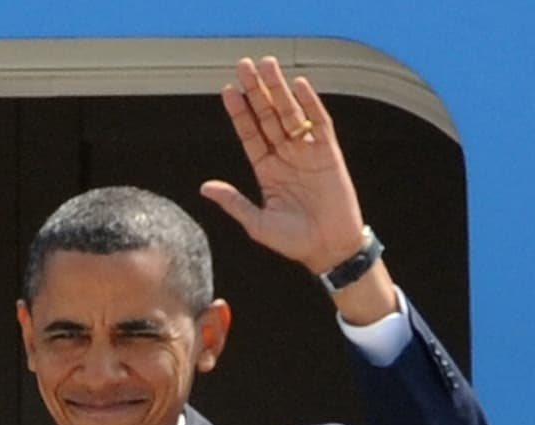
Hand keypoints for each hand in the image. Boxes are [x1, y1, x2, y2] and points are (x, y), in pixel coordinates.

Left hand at [201, 56, 369, 275]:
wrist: (329, 249)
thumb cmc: (294, 242)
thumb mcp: (257, 223)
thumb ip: (233, 202)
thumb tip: (205, 188)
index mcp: (267, 171)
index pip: (250, 134)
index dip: (239, 112)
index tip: (228, 91)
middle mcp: (285, 156)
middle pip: (268, 116)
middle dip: (256, 91)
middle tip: (244, 66)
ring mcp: (306, 152)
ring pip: (290, 113)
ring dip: (279, 89)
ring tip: (267, 66)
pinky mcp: (328, 153)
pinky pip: (318, 122)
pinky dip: (310, 103)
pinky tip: (299, 85)